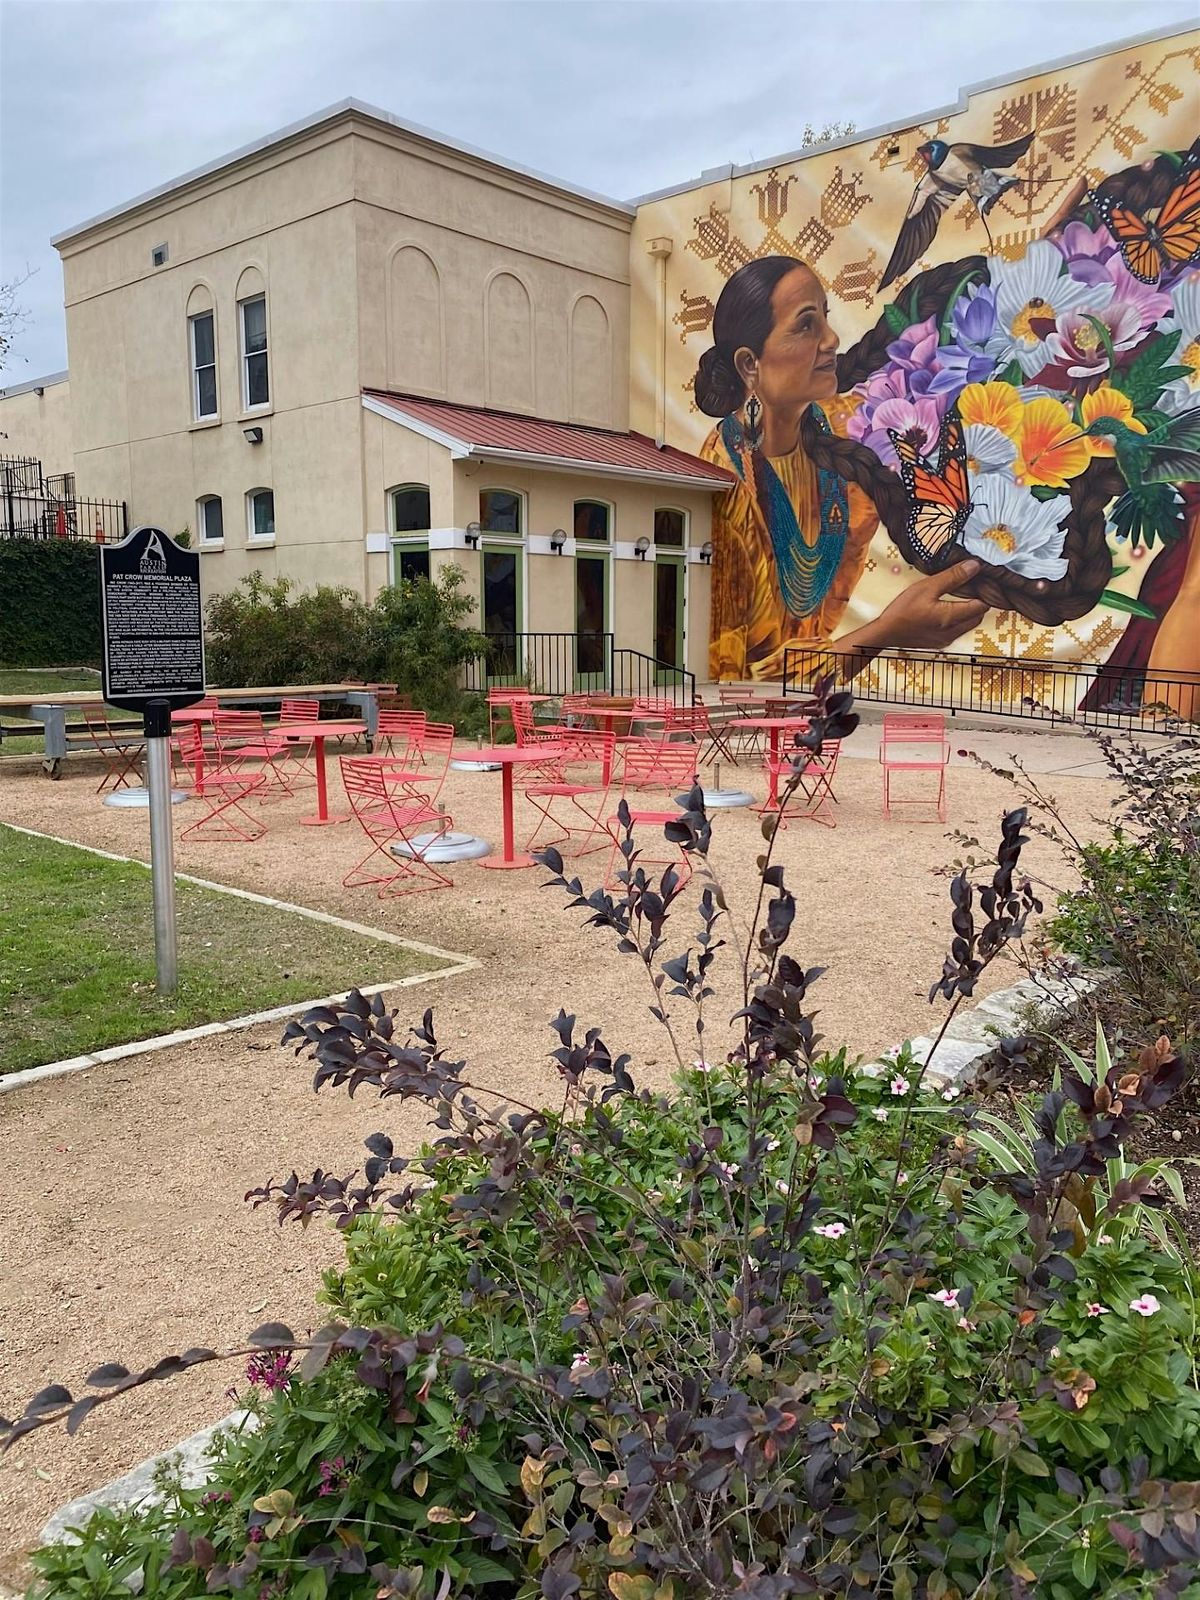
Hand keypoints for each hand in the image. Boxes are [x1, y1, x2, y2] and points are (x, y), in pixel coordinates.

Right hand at [844, 560, 989, 653]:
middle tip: (971, 587)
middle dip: (978, 602)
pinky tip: (945, 610)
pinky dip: (957, 620)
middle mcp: (953, 632)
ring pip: (968, 624)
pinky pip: (957, 630)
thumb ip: (953, 577)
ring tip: (958, 597)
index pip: (982, 605)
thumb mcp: (927, 587)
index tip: (980, 581)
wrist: (885, 633)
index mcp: (952, 617)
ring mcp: (946, 640)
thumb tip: (974, 567)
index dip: (984, 592)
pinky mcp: (939, 643)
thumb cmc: (903, 610)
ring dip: (967, 612)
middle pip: (978, 616)